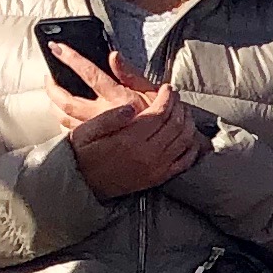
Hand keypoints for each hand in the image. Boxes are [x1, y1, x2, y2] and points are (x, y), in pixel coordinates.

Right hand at [49, 40, 209, 196]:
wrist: (81, 185)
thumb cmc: (81, 154)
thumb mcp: (85, 132)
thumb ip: (108, 118)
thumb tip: (131, 106)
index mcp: (129, 140)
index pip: (159, 113)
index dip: (167, 97)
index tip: (167, 88)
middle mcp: (146, 155)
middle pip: (175, 124)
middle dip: (178, 106)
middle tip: (175, 96)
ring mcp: (156, 168)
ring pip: (184, 140)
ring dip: (187, 122)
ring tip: (182, 111)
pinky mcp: (159, 178)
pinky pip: (184, 161)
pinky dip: (191, 146)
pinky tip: (189, 136)